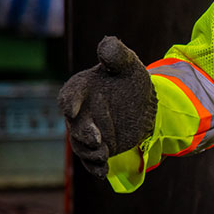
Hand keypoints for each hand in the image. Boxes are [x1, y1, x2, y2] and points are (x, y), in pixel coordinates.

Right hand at [58, 36, 157, 178]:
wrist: (144, 103)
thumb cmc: (130, 79)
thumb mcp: (128, 65)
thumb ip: (116, 55)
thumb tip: (107, 42)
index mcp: (81, 88)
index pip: (69, 95)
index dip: (70, 102)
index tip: (72, 109)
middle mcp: (79, 112)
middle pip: (75, 125)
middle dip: (83, 133)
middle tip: (96, 139)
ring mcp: (87, 131)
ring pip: (82, 145)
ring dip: (90, 152)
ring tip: (103, 155)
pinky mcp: (98, 147)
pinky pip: (92, 159)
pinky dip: (95, 166)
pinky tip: (102, 172)